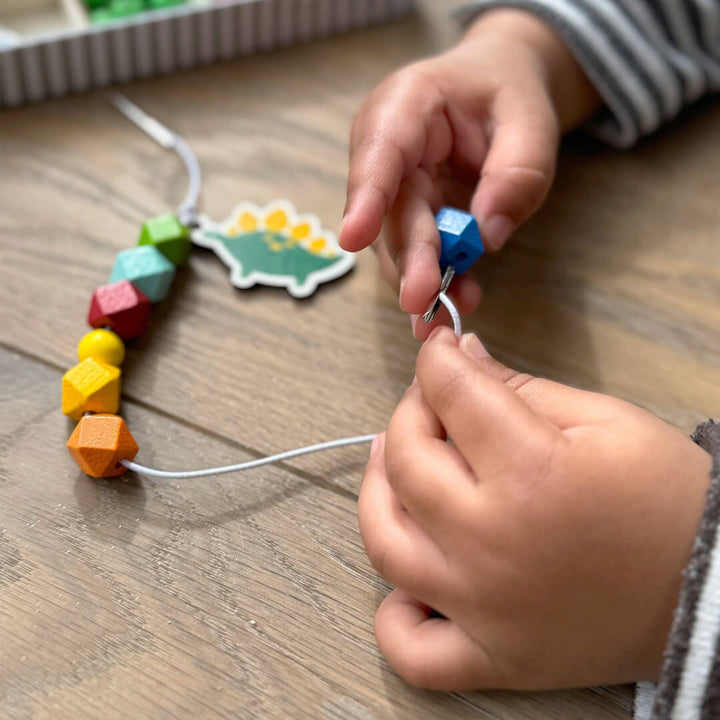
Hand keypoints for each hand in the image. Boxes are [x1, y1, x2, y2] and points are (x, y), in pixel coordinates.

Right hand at [340, 10, 600, 338]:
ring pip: (398, 242)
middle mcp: (386, 151)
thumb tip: (488, 235)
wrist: (495, 89)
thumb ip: (518, 171)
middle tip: (421, 299)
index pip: (379, 152)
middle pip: (390, 212)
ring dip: (421, 279)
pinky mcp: (408, 216)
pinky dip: (438, 279)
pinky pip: (418, 253)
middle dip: (408, 259)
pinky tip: (457, 299)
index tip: (352, 239)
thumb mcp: (529, 119)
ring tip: (447, 313)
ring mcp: (394, 187)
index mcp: (405, 105)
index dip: (365, 197)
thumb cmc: (506, 93)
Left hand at [358, 328, 710, 688]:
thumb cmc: (668, 499)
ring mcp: (484, 609)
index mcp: (532, 474)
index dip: (437, 360)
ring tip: (393, 464)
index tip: (440, 351)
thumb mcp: (603, 420)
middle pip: (406, 460)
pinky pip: (411, 650)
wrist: (712, 587)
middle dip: (408, 413)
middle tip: (428, 403)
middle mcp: (494, 545)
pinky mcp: (493, 658)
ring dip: (377, 492)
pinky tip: (412, 579)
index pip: (451, 394)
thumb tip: (461, 357)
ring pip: (386, 544)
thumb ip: (519, 388)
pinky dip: (396, 616)